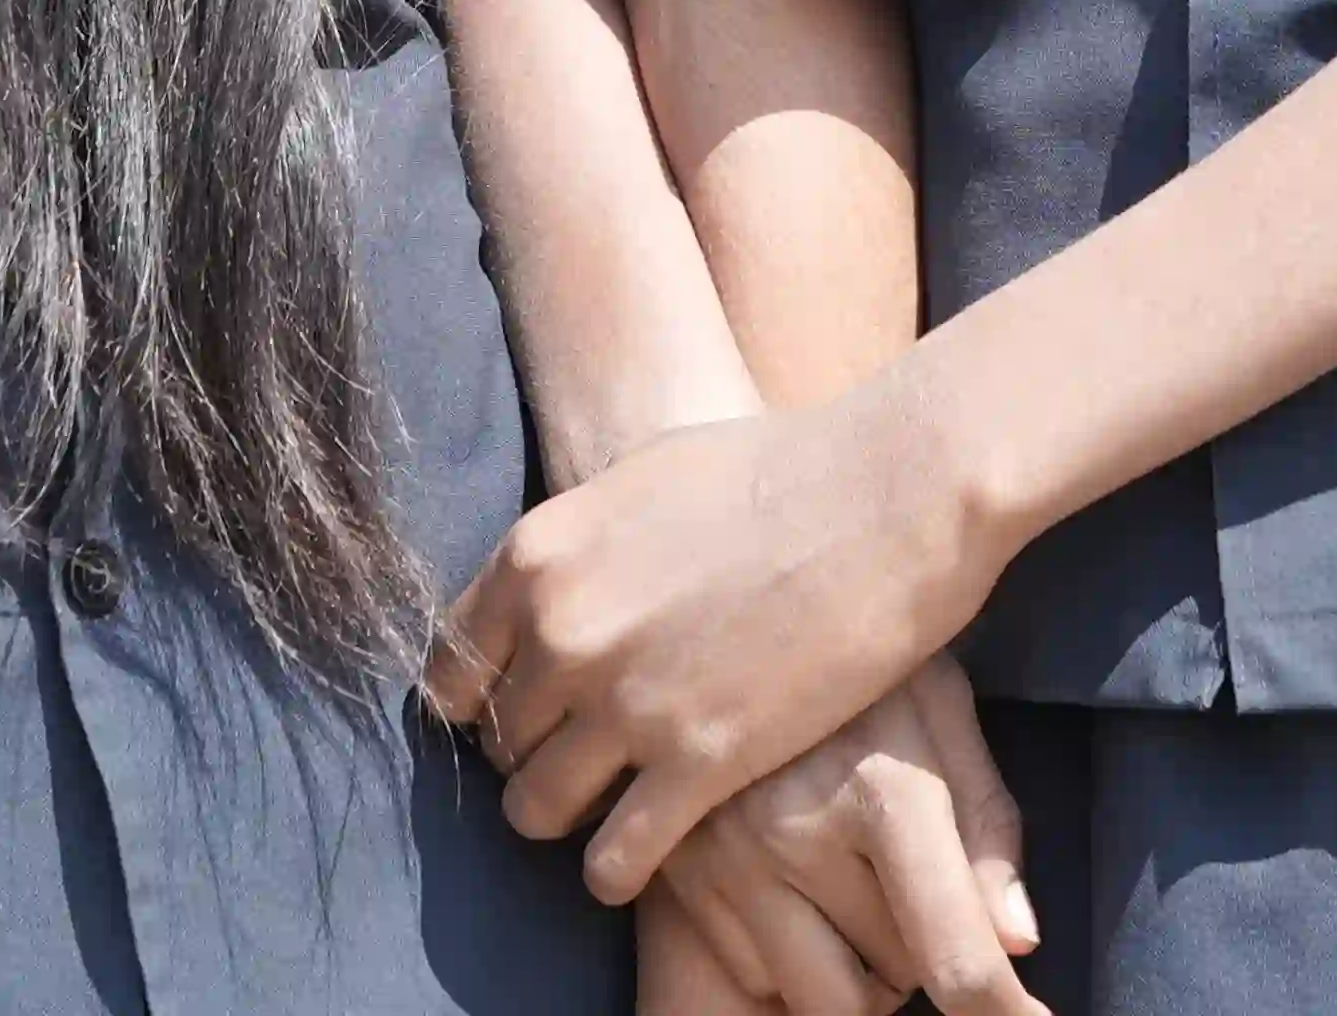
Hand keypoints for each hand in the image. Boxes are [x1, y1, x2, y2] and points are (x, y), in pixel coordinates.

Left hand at [432, 375, 1002, 910]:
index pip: (450, 672)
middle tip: (585, 757)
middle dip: (536, 754)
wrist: (886, 493)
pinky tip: (638, 858)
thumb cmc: (777, 468)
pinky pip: (613, 859)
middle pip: (499, 742)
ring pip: (534, 809)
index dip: (483, 702)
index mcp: (536, 556)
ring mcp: (626, 703)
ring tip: (606, 809)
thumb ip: (577, 551)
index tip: (524, 712)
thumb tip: (547, 597)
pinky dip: (616, 869)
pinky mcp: (698, 763)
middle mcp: (562, 633)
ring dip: (565, 816)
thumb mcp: (640, 481)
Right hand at [635, 660, 1042, 1015]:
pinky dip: (784, 953)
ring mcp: (726, 856)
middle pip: (894, 983)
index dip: (1002, 1013)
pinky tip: (784, 875)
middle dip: (918, 954)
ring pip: (821, 996)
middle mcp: (797, 832)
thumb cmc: (858, 646)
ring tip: (850, 876)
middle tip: (907, 874)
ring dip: (854, 967)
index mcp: (885, 789)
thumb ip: (987, 824)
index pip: (954, 955)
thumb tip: (1019, 941)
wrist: (712, 591)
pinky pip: (753, 975)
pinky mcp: (674, 872)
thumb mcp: (939, 706)